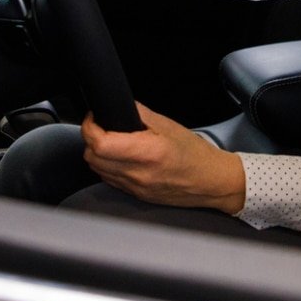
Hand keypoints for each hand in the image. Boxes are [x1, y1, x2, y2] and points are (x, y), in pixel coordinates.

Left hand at [82, 104, 246, 213]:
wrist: (211, 182)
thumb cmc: (196, 155)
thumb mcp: (169, 126)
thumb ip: (140, 114)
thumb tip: (121, 105)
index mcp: (148, 153)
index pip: (101, 144)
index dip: (90, 128)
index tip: (94, 118)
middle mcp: (139, 174)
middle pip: (92, 158)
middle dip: (90, 139)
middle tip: (101, 127)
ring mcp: (135, 187)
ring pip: (97, 170)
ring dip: (97, 154)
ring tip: (110, 142)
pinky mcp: (136, 195)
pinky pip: (109, 180)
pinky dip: (107, 167)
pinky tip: (119, 158)